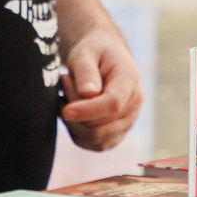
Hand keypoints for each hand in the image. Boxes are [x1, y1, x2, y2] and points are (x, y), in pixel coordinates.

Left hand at [60, 27, 143, 151]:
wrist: (103, 59)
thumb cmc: (94, 52)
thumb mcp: (86, 52)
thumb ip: (86, 71)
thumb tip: (88, 94)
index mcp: (130, 80)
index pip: (113, 104)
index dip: (88, 111)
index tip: (65, 110)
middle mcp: (134, 105)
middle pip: (100, 126)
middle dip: (74, 110)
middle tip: (63, 82)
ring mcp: (127, 123)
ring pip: (95, 138)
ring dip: (72, 122)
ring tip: (65, 95)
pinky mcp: (115, 134)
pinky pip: (91, 143)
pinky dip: (75, 131)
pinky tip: (70, 110)